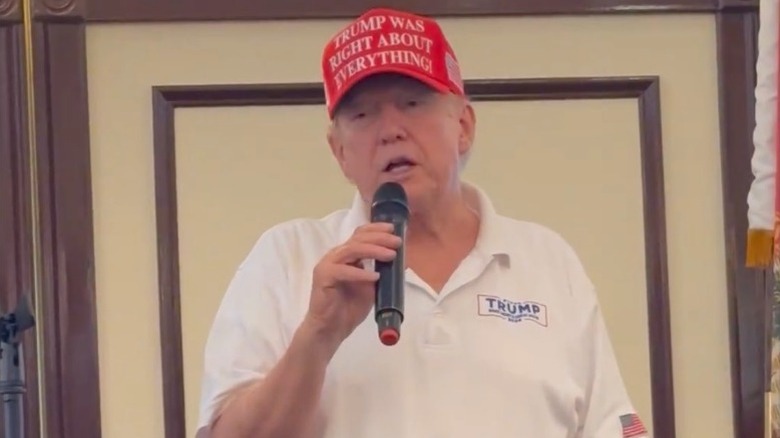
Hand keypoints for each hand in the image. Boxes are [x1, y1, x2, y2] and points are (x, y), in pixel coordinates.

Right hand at [303, 222, 400, 354]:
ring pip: (351, 250)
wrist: (331, 329)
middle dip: (379, 238)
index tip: (393, 229)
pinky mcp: (323, 277)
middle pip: (358, 238)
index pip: (360, 234)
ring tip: (390, 255)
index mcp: (346, 255)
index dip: (376, 229)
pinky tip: (375, 277)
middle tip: (397, 242)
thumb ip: (382, 273)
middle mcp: (336, 256)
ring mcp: (328, 265)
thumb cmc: (349, 308)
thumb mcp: (372, 288)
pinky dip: (360, 273)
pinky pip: (343, 271)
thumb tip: (402, 262)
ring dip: (373, 250)